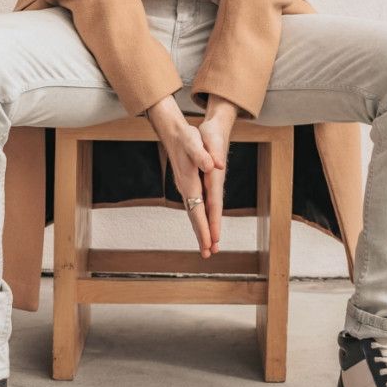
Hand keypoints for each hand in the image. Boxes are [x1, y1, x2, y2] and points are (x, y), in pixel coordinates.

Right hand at [160, 120, 224, 257]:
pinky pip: (193, 206)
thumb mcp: (193, 142)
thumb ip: (202, 155)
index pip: (197, 210)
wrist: (172, 132)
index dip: (204, 227)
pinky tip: (201, 223)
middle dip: (201, 235)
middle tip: (208, 254)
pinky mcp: (187, 184)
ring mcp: (185, 187)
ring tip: (206, 246)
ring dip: (200, 229)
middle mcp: (186, 188)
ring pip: (193, 212)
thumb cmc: (185, 136)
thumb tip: (213, 166)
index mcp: (189, 182)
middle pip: (194, 216)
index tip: (209, 244)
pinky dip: (198, 217)